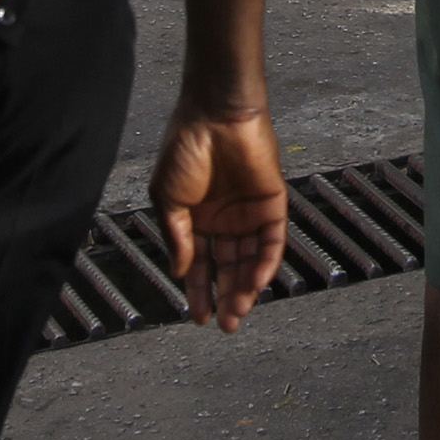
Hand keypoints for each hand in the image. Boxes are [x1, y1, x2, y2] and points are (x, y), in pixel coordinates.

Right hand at [149, 103, 285, 332]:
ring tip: (238, 312)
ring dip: (246, 287)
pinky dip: (266, 262)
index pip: (201, 264)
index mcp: (198, 219)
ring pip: (251, 259)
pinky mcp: (271, 203)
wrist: (214, 115)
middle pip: (229, 267)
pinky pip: (272, 239)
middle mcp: (225, 220)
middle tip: (226, 325)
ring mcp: (249, 212)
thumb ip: (177, 237)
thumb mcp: (167, 199)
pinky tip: (256, 283)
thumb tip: (181, 272)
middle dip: (227, 296)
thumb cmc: (185, 149)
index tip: (198, 317)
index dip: (199, 291)